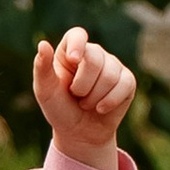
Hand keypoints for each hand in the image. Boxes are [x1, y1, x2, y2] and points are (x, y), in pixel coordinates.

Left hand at [34, 25, 134, 168]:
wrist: (79, 133)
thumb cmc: (60, 109)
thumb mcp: (45, 91)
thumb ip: (42, 68)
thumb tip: (43, 44)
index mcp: (70, 51)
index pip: (77, 35)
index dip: (77, 45)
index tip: (73, 59)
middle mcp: (94, 54)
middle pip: (95, 59)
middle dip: (82, 86)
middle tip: (76, 96)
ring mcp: (113, 66)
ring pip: (110, 76)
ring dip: (94, 97)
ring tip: (87, 103)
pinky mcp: (128, 81)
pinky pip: (124, 85)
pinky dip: (109, 102)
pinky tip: (101, 108)